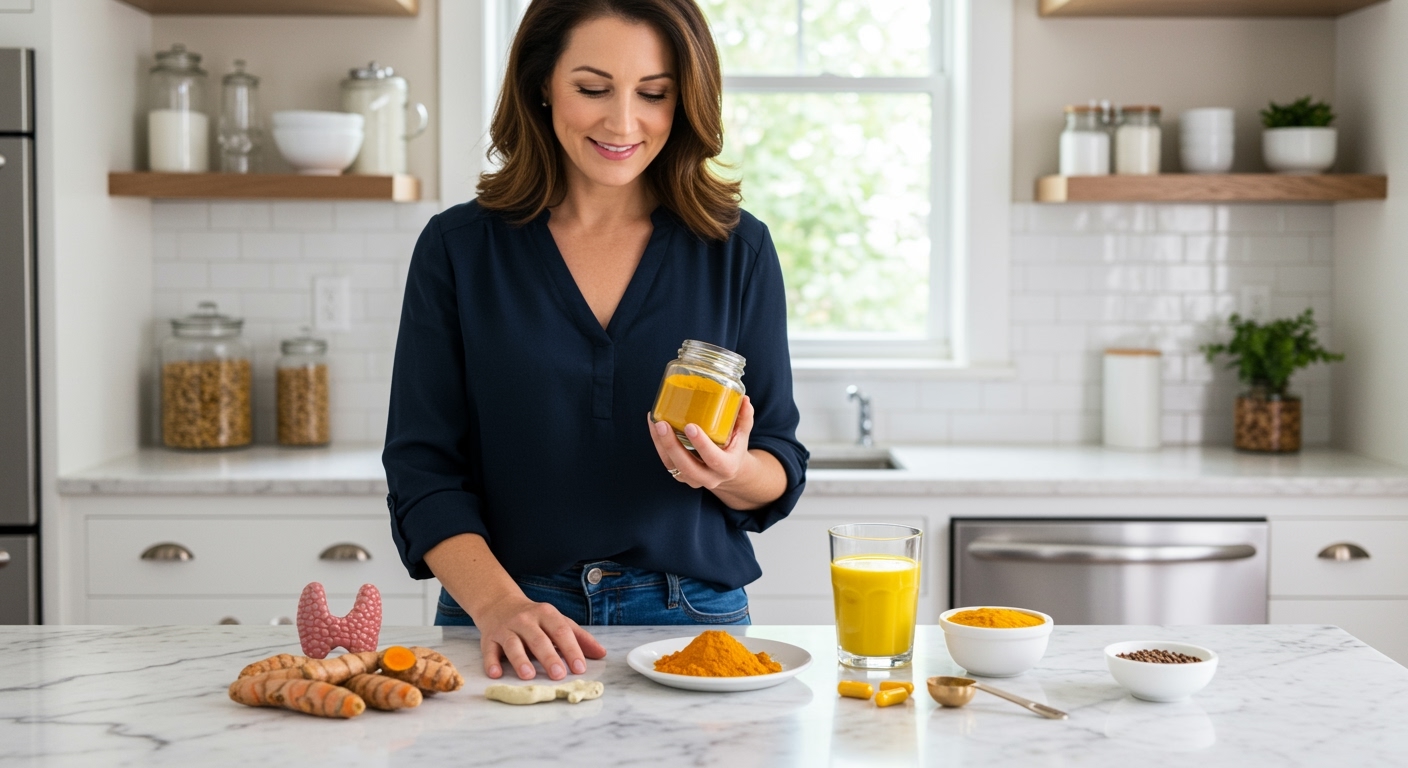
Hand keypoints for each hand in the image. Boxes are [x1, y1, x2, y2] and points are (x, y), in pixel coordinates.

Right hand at [474, 593, 606, 680]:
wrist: (499, 604)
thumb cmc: (535, 618)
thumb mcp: (558, 621)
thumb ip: (579, 637)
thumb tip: (602, 653)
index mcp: (546, 614)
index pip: (561, 631)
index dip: (571, 649)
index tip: (580, 668)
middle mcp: (526, 620)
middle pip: (538, 638)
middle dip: (549, 657)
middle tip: (558, 675)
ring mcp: (506, 628)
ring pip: (513, 644)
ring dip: (520, 660)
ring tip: (528, 675)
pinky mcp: (489, 638)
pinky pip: (489, 650)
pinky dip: (491, 662)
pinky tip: (496, 673)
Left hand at [647, 395, 756, 493]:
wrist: (729, 472)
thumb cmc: (734, 449)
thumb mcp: (743, 435)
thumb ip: (744, 418)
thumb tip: (744, 400)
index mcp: (726, 467)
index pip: (713, 458)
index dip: (701, 444)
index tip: (690, 426)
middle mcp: (709, 478)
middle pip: (687, 465)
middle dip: (672, 445)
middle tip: (662, 424)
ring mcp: (692, 479)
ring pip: (672, 465)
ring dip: (660, 443)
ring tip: (655, 421)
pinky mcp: (681, 476)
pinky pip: (666, 462)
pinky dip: (658, 444)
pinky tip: (654, 425)